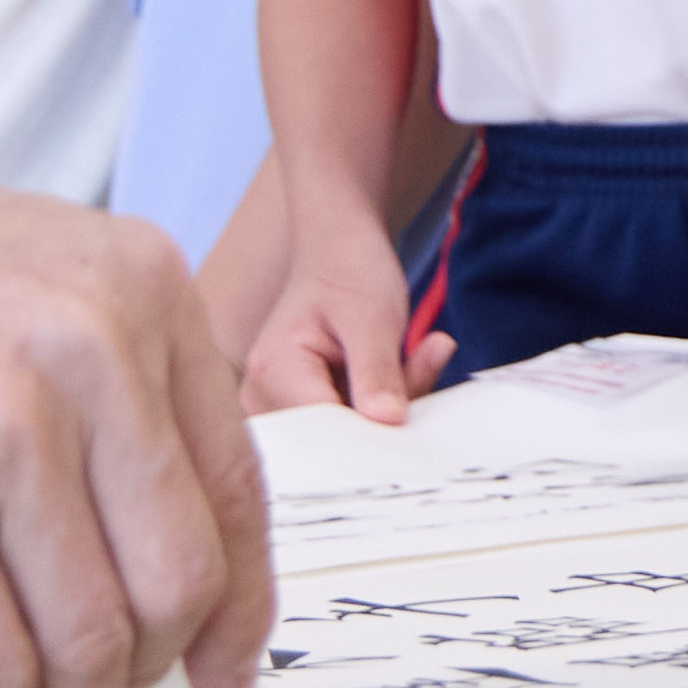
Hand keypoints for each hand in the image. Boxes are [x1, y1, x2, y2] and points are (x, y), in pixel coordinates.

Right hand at [0, 165, 277, 687]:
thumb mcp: (50, 283)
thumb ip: (125, 390)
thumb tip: (172, 561)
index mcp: (149, 295)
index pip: (235, 485)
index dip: (240, 604)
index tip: (228, 670)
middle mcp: (99, 355)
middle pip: (179, 576)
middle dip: (156, 669)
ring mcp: (10, 433)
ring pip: (95, 636)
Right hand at [238, 151, 449, 420]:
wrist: (339, 248)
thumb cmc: (350, 270)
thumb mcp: (373, 315)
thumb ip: (379, 370)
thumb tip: (388, 423)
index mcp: (273, 373)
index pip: (325, 433)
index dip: (372, 433)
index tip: (414, 417)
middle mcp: (263, 398)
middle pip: (335, 440)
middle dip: (385, 416)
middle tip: (423, 364)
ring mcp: (280, 406)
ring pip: (348, 436)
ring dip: (389, 407)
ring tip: (413, 355)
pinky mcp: (303, 408)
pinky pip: (352, 425)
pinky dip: (383, 404)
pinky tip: (405, 366)